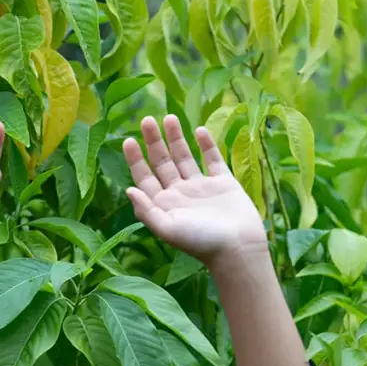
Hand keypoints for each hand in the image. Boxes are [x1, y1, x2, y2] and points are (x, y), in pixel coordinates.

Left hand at [123, 116, 267, 267]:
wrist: (238, 248)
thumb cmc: (201, 242)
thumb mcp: (168, 228)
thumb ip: (146, 210)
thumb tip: (128, 189)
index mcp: (164, 204)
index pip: (145, 178)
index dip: (136, 160)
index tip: (128, 140)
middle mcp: (180, 193)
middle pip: (162, 162)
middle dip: (154, 141)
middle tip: (147, 119)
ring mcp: (202, 187)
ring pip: (185, 157)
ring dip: (176, 138)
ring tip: (169, 117)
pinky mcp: (224, 183)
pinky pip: (213, 159)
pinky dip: (207, 145)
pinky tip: (199, 130)